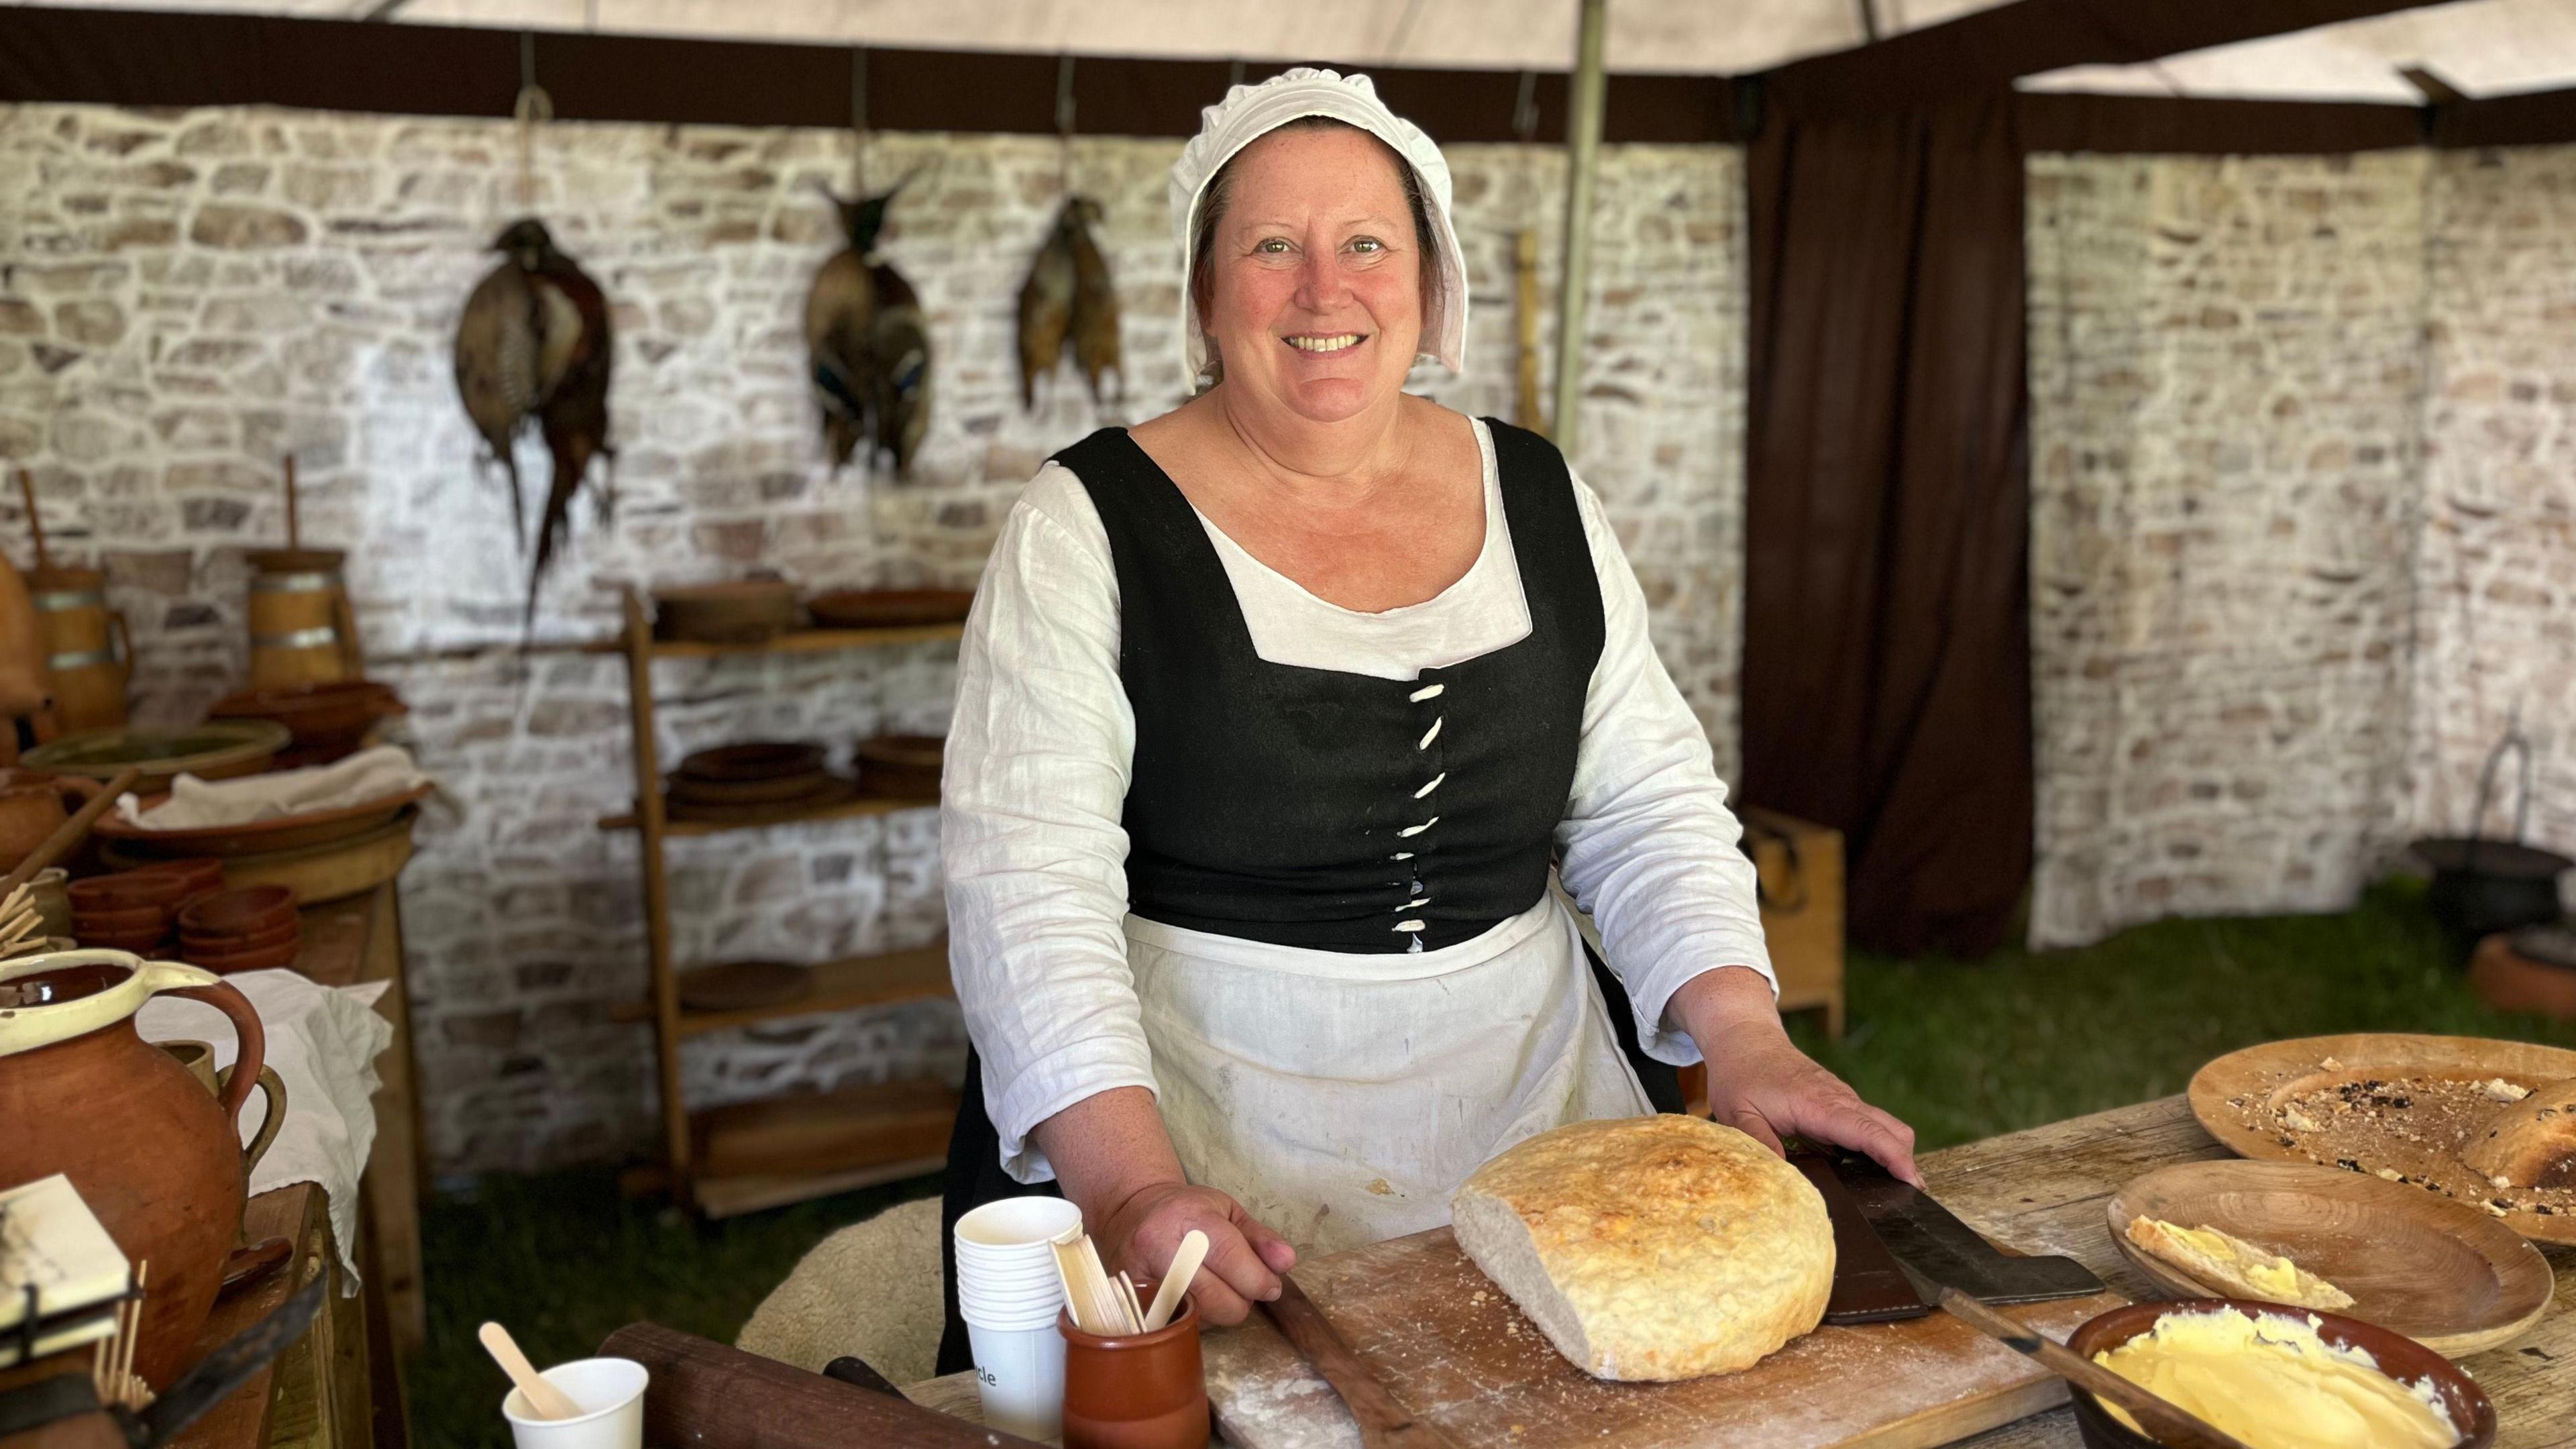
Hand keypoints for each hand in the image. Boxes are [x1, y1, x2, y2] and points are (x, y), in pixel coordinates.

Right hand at [1094, 1181, 1296, 1325]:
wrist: (1131, 1212)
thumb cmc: (1186, 1211)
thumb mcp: (1227, 1211)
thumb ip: (1260, 1238)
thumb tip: (1286, 1262)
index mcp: (1188, 1218)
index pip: (1230, 1256)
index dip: (1257, 1279)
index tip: (1271, 1286)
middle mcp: (1158, 1246)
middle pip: (1214, 1296)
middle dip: (1240, 1300)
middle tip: (1244, 1288)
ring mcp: (1139, 1277)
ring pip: (1197, 1316)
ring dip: (1219, 1311)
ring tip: (1217, 1288)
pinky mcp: (1130, 1301)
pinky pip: (1176, 1324)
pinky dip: (1195, 1318)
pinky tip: (1196, 1299)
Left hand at [1667, 966, 1920, 1184]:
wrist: (1745, 1038)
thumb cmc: (1740, 1075)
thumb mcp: (1738, 1114)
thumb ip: (1761, 1144)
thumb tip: (1781, 1178)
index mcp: (1819, 1104)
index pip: (1868, 1131)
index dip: (1894, 1156)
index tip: (1912, 1179)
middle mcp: (1839, 1099)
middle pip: (1890, 1129)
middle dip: (1904, 1160)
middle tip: (1910, 1197)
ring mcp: (1841, 1098)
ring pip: (1883, 1126)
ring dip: (1892, 1153)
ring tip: (1890, 1191)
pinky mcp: (1837, 1101)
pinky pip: (1866, 1124)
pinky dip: (1875, 1145)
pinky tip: (1864, 1170)